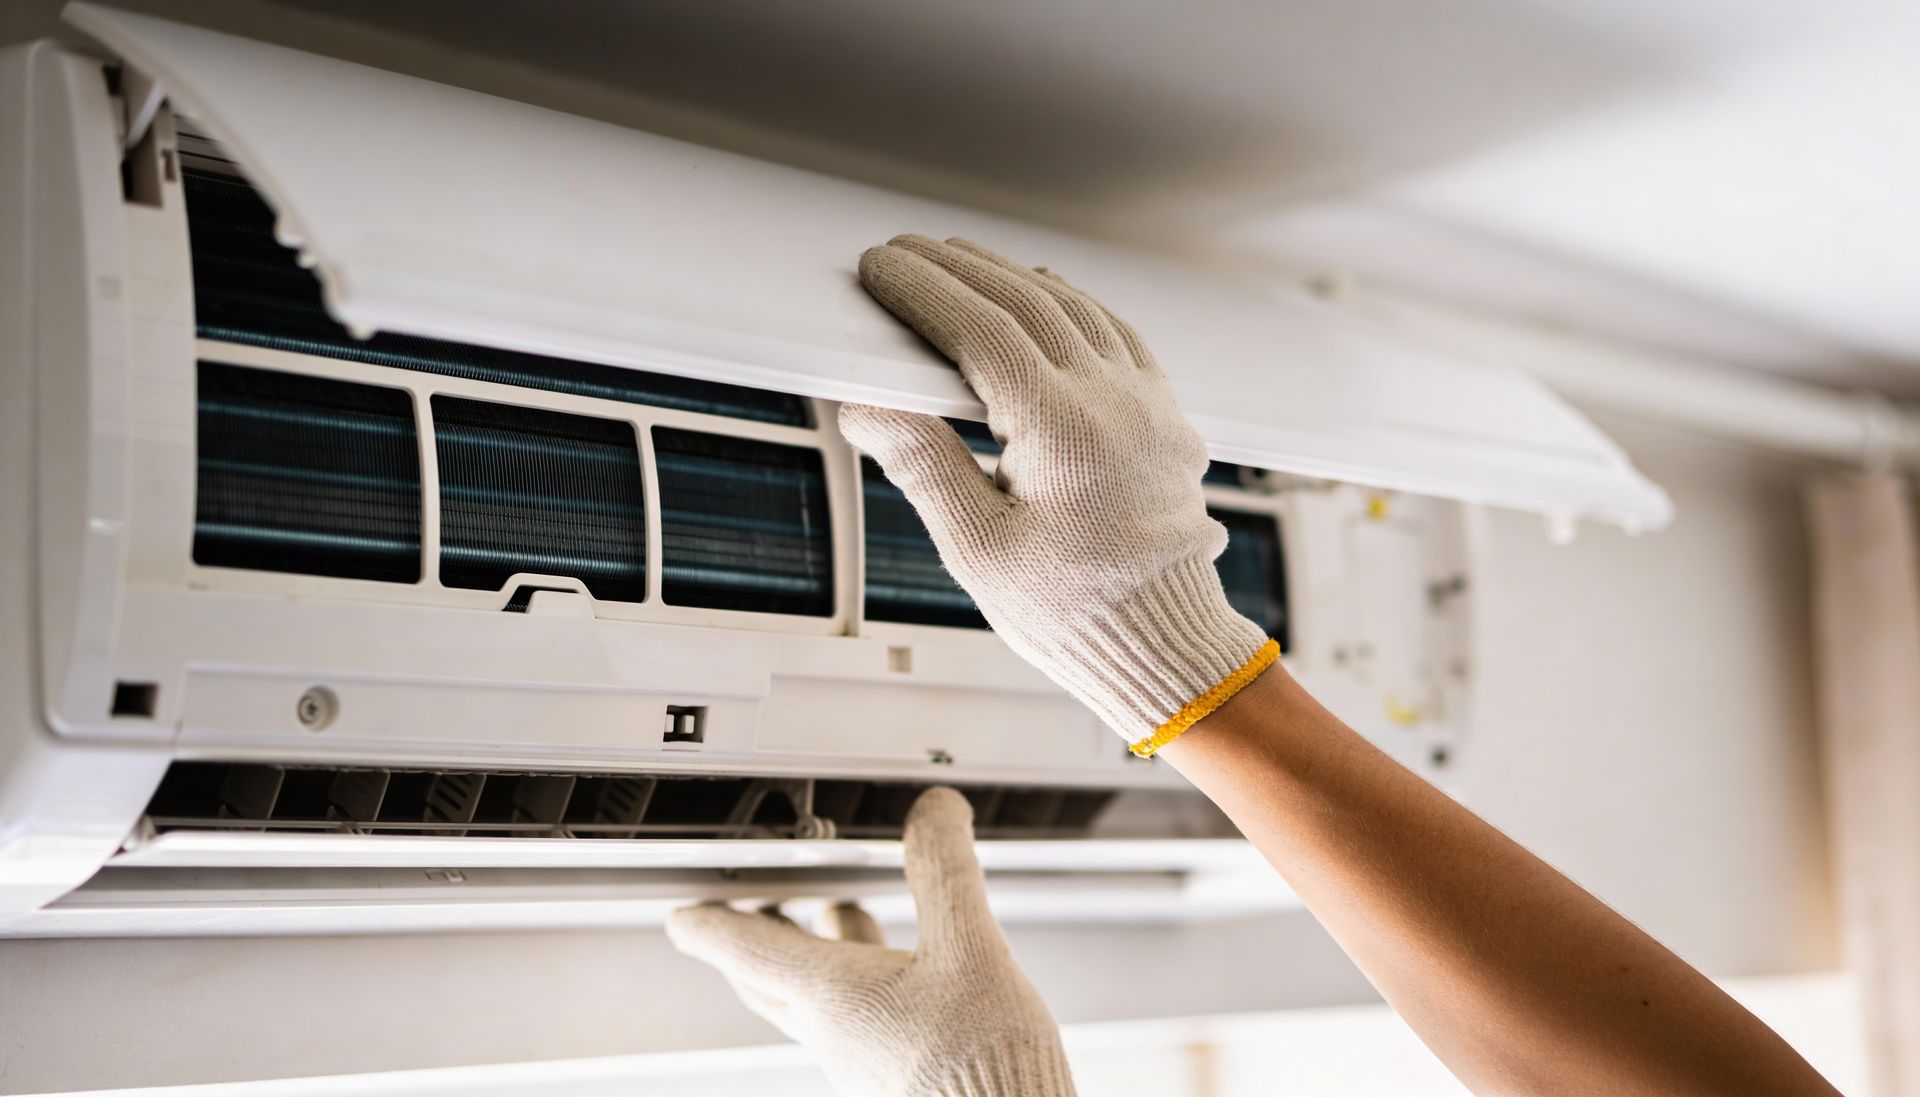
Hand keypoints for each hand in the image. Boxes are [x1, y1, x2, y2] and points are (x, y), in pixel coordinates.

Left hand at [666, 788, 1075, 1096]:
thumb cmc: (979, 1063)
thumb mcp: (968, 948)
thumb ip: (946, 873)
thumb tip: (933, 813)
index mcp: (834, 996)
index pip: (748, 951)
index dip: (710, 926)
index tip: (681, 915)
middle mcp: (835, 1031)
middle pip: (767, 979)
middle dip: (751, 940)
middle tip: (738, 912)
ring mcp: (861, 1056)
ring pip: (809, 998)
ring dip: (808, 954)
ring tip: (828, 914)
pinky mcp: (893, 1071)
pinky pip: (852, 1017)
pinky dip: (855, 979)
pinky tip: (892, 971)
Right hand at [841, 236, 1276, 755]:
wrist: (1164, 645)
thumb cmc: (1072, 612)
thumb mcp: (977, 549)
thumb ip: (923, 463)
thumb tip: (866, 402)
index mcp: (1064, 434)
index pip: (980, 331)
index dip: (923, 292)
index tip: (879, 268)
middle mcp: (1116, 404)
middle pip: (1026, 303)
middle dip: (959, 269)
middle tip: (905, 251)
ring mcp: (1150, 404)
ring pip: (1076, 309)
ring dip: (1013, 277)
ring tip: (960, 261)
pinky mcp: (1168, 416)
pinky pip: (1118, 333)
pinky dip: (1071, 303)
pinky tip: (1045, 294)